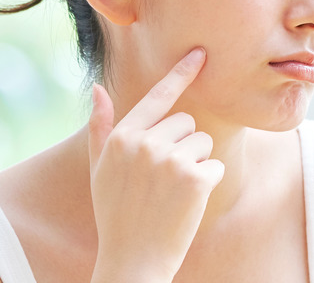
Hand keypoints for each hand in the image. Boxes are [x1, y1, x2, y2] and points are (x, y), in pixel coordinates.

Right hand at [88, 48, 224, 282]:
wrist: (132, 260)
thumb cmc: (116, 214)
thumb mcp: (99, 169)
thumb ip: (100, 127)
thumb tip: (97, 89)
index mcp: (122, 137)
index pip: (157, 96)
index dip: (181, 73)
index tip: (201, 54)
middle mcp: (145, 143)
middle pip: (187, 123)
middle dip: (184, 145)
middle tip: (165, 179)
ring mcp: (171, 161)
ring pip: (204, 143)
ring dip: (197, 164)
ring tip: (174, 193)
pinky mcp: (195, 179)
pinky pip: (216, 166)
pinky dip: (208, 184)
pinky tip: (187, 204)